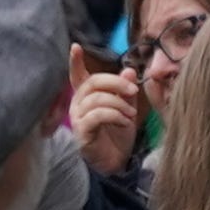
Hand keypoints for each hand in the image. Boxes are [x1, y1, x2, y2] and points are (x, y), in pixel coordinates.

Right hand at [65, 63, 144, 179]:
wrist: (117, 162)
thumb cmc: (118, 134)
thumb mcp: (126, 108)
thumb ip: (126, 91)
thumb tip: (129, 70)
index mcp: (87, 96)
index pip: (78, 76)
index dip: (75, 61)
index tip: (76, 46)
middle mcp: (78, 105)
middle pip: (93, 83)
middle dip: (116, 83)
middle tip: (133, 90)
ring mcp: (78, 119)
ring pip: (96, 99)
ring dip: (119, 104)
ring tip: (131, 114)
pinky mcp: (82, 132)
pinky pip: (97, 116)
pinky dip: (115, 115)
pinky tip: (124, 121)